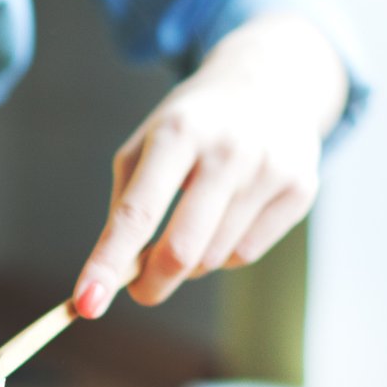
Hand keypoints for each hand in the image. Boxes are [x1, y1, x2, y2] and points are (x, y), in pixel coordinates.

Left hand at [73, 14, 346, 317]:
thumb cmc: (192, 125)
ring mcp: (270, 169)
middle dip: (152, 284)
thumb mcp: (146, 145)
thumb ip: (127, 207)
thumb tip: (117, 276)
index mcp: (178, 133)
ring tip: (192, 224)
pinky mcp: (301, 188)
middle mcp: (229, 149)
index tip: (85, 304)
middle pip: (181, 251)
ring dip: (190, 262)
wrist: (270, 82)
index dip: (108, 263)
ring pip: (213, 258)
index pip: (137, 213)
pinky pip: (246, 253)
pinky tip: (227, 216)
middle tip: (140, 290)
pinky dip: (225, 252)